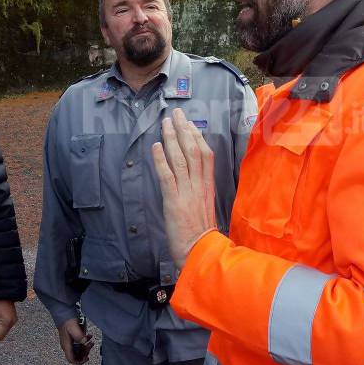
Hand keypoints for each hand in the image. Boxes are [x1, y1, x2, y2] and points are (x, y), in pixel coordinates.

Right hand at [58, 318, 93, 364]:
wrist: (63, 313)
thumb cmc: (67, 321)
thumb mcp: (74, 328)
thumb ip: (79, 336)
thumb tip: (85, 342)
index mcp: (66, 345)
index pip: (71, 359)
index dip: (79, 362)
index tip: (87, 358)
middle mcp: (67, 346)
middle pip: (76, 355)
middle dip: (84, 352)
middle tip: (90, 345)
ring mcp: (69, 342)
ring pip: (78, 350)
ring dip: (85, 347)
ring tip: (91, 340)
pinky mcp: (72, 338)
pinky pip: (79, 344)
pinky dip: (84, 342)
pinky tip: (89, 336)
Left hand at [151, 108, 216, 268]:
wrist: (202, 251)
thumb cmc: (202, 234)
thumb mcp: (205, 207)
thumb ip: (199, 190)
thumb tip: (192, 177)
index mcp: (208, 186)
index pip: (205, 155)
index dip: (197, 136)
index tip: (190, 123)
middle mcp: (199, 185)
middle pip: (192, 150)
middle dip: (183, 130)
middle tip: (176, 113)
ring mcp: (187, 192)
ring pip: (180, 159)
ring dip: (171, 138)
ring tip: (165, 123)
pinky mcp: (174, 201)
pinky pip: (167, 176)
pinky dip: (161, 160)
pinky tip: (156, 146)